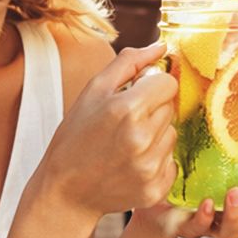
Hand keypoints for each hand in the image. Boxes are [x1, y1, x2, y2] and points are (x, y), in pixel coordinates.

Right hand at [43, 42, 178, 215]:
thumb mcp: (93, 91)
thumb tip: (162, 47)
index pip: (168, 82)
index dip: (152, 85)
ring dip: (155, 135)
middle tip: (124, 123)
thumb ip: (129, 63)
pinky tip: (132, 163)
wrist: (65, 191)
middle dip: (152, 110)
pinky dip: (156, 161)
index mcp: (126, 109)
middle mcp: (142, 139)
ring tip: (126, 144)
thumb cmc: (76, 137)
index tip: (136, 95)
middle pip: (171, 108)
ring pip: (172, 134)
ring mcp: (150, 167)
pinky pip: (171, 162)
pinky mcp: (155, 189)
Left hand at [132, 158, 237, 237]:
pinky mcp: (187, 227)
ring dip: (235, 213)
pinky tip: (207, 202)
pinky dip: (205, 217)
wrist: (162, 191)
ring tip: (234, 191)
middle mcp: (235, 221)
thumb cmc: (204, 174)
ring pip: (232, 234)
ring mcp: (211, 227)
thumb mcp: (231, 164)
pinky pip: (198, 229)